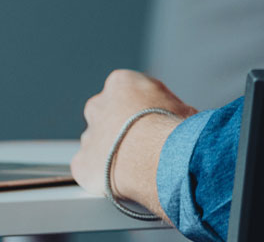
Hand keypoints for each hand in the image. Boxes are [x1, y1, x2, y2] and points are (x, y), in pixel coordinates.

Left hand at [70, 70, 196, 208]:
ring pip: (95, 143)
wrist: (160, 158)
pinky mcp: (82, 163)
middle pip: (104, 114)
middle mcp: (99, 105)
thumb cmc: (175, 131)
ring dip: (108, 153)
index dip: (138, 109)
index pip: (125, 91)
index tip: (149, 122)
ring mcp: (89, 135)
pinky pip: (88, 169)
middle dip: (117, 128)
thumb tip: (175, 120)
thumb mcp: (181, 107)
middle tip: (138, 144)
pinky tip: (118, 181)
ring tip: (132, 167)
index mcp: (122, 83)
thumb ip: (166, 108)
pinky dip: (100, 175)